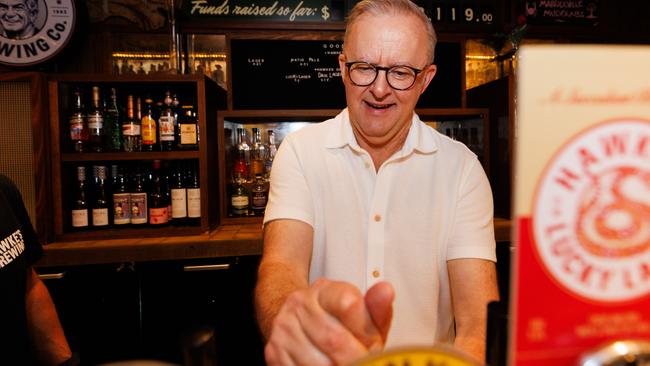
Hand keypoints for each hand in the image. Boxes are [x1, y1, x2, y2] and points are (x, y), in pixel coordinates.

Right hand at [264, 279, 393, 365]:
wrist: (299, 321)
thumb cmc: (337, 320)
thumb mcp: (361, 311)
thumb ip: (376, 307)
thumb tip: (386, 291)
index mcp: (325, 290)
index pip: (349, 304)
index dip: (366, 333)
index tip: (374, 345)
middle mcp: (300, 304)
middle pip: (335, 340)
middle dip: (356, 359)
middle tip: (365, 361)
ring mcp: (284, 328)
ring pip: (319, 363)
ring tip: (347, 363)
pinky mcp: (275, 352)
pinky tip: (330, 365)